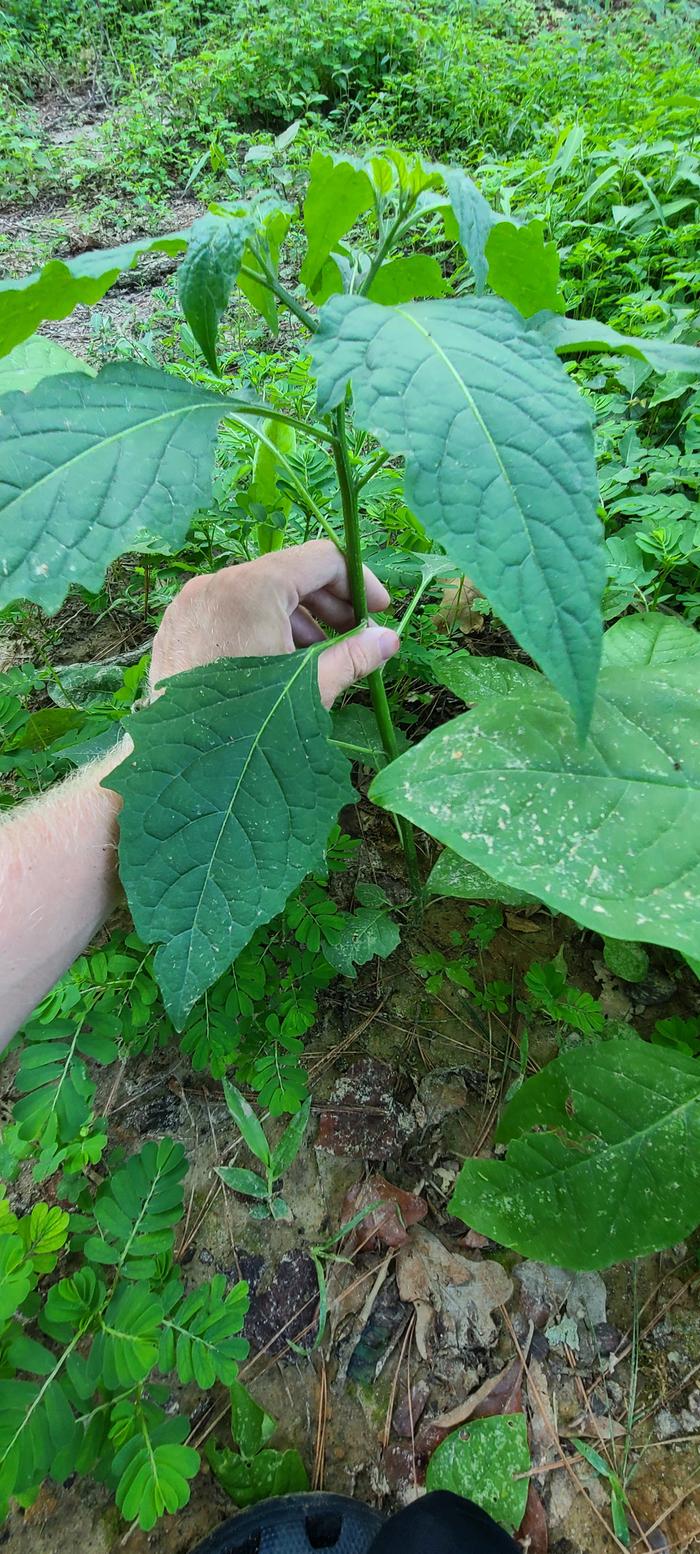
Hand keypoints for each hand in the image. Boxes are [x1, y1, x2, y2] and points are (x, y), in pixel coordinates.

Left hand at [150, 539, 399, 705]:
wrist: (178, 758)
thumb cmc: (247, 724)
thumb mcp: (312, 689)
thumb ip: (355, 656)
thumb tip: (390, 640)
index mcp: (253, 587)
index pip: (322, 559)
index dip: (360, 581)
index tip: (379, 612)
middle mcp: (218, 582)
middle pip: (289, 574)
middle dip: (330, 604)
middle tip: (355, 637)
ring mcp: (192, 602)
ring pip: (260, 593)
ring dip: (298, 619)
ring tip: (318, 659)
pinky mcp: (179, 623)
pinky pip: (231, 609)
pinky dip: (262, 625)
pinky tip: (277, 664)